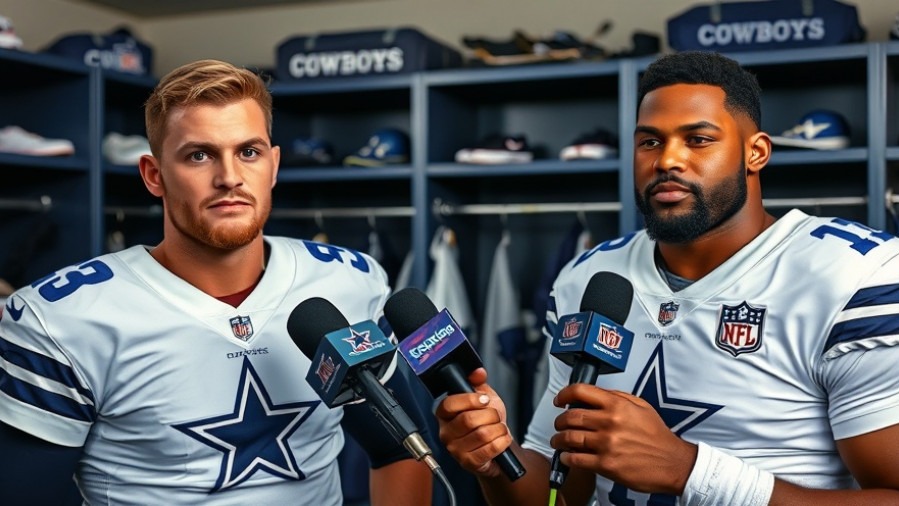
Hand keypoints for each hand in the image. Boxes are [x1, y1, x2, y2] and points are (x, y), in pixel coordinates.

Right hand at [434, 367, 512, 477]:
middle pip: (468, 419)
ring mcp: (455, 450)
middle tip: (495, 416)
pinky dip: (502, 442)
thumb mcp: (484, 397)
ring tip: (499, 428)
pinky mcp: (468, 463)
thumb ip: (478, 382)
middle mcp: (445, 432)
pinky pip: (489, 449)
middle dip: (490, 415)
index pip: (450, 404)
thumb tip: (478, 372)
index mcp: (444, 414)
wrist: (498, 445)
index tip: (485, 399)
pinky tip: (502, 439)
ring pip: (481, 434)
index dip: (470, 400)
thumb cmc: (487, 421)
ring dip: (498, 429)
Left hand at [551, 384, 696, 494]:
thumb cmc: (657, 435)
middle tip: (559, 424)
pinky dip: (566, 457)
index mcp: (617, 405)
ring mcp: (607, 444)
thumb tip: (593, 394)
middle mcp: (610, 422)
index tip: (559, 400)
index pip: (580, 391)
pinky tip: (567, 456)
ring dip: (558, 439)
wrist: (672, 463)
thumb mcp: (641, 406)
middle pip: (570, 416)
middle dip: (559, 421)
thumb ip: (617, 397)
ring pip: (569, 438)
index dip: (564, 394)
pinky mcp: (606, 465)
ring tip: (558, 441)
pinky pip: (576, 459)